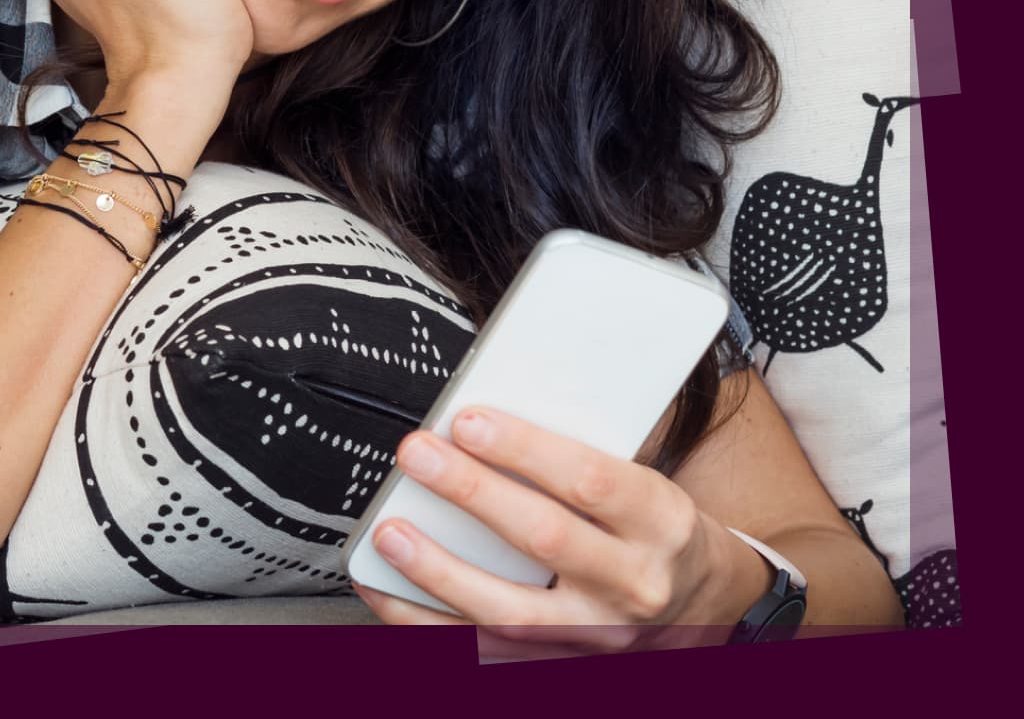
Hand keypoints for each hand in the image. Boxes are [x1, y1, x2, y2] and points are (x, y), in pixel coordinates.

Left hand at [351, 407, 769, 659]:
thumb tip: (482, 421)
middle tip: (416, 454)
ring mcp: (595, 637)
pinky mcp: (561, 666)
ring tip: (388, 533)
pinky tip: (385, 590)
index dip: (525, 449)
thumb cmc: (653, 531)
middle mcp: (632, 585)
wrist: (700, 609)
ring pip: (509, 611)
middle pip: (544, 538)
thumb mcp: (644, 484)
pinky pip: (484, 653)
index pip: (590, 480)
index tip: (466, 420)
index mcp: (659, 522)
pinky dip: (424, 625)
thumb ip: (577, 457)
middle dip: (472, 492)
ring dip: (438, 571)